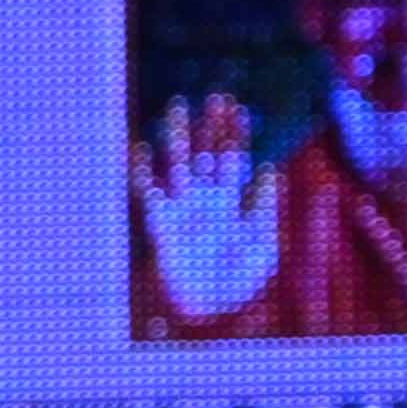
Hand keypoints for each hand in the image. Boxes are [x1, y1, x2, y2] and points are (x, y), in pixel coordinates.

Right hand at [132, 95, 274, 322]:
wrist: (209, 310)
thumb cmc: (238, 281)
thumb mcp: (263, 242)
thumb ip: (262, 206)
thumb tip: (266, 169)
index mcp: (229, 202)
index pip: (233, 159)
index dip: (236, 134)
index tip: (239, 109)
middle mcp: (205, 200)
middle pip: (207, 153)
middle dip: (211, 126)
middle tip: (216, 96)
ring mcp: (183, 210)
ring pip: (179, 163)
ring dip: (179, 136)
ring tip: (179, 107)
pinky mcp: (163, 225)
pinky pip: (149, 193)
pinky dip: (142, 171)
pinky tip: (141, 148)